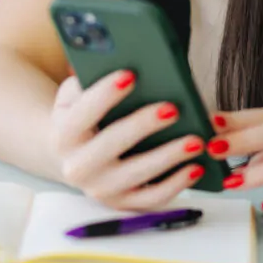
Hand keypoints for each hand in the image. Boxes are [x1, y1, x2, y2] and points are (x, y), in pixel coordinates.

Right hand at [49, 70, 205, 209]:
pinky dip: (177, 184)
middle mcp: (77, 167)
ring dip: (168, 157)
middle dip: (142, 125)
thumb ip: (88, 78)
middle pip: (111, 145)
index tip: (131, 74)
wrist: (72, 155)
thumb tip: (119, 58)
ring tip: (197, 139)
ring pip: (137, 174)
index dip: (105, 94)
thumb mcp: (75, 95)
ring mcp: (100, 189)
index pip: (82, 113)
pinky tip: (197, 166)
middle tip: (173, 108)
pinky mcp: (122, 203)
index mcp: (64, 135)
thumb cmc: (83, 115)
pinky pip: (152, 198)